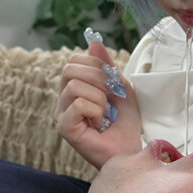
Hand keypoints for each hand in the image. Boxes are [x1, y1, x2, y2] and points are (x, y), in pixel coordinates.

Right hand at [55, 42, 141, 169]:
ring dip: (99, 98)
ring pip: (74, 86)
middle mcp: (63, 100)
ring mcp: (61, 114)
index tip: (112, 81)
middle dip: (97, 78)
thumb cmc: (125, 124)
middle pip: (69, 69)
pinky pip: (77, 105)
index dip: (96, 65)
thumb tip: (94, 43)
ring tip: (105, 114)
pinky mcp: (64, 128)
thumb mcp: (121, 88)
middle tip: (110, 96)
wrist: (131, 149)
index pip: (74, 61)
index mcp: (74, 88)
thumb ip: (107, 67)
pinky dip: (95, 111)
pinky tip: (100, 124)